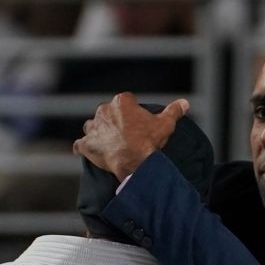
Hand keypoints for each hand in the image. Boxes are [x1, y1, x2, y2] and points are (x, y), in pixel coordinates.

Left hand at [72, 93, 189, 179]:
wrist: (134, 162)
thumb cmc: (149, 141)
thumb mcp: (165, 124)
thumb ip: (174, 111)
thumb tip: (185, 103)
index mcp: (122, 102)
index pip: (125, 101)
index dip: (131, 112)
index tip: (136, 123)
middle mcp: (104, 110)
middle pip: (107, 113)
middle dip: (112, 121)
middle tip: (123, 135)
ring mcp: (94, 127)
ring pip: (92, 126)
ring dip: (97, 132)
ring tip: (106, 143)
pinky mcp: (86, 144)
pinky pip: (80, 144)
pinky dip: (82, 147)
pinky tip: (84, 151)